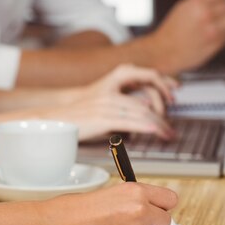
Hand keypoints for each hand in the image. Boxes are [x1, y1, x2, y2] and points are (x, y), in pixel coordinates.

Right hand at [37, 182, 177, 224]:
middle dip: (152, 222)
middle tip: (133, 222)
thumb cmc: (73, 209)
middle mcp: (140, 212)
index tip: (155, 208)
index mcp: (136, 192)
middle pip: (165, 221)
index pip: (170, 200)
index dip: (161, 205)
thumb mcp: (109, 194)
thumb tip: (147, 209)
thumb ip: (132, 200)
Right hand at [46, 64, 176, 139]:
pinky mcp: (102, 117)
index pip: (143, 90)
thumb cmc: (76, 119)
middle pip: (145, 104)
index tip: (170, 109)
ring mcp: (107, 105)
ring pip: (140, 113)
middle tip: (171, 130)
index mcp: (112, 89)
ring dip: (158, 125)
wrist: (53, 119)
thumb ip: (118, 114)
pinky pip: (129, 121)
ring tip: (167, 135)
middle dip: (162, 118)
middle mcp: (111, 94)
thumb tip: (134, 127)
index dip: (160, 98)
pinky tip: (154, 131)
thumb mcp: (100, 111)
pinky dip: (145, 126)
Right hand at [147, 0, 224, 74]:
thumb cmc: (171, 30)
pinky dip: (223, 34)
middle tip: (214, 15)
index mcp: (197, 2)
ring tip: (215, 25)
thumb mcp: (182, 7)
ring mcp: (213, 30)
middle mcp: (206, 14)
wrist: (164, 52)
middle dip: (222, 9)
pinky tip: (211, 36)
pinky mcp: (216, 44)